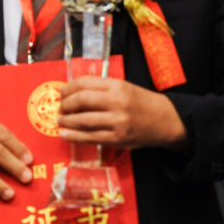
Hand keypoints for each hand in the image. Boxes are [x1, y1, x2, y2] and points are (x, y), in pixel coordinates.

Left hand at [57, 76, 187, 148]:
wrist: (164, 120)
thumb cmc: (140, 101)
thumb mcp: (122, 87)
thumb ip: (100, 87)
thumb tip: (70, 91)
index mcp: (117, 85)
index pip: (84, 83)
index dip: (68, 88)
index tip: (61, 92)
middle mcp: (116, 102)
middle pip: (81, 101)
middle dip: (65, 104)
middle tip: (60, 107)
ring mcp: (116, 122)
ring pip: (83, 121)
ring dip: (66, 121)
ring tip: (60, 120)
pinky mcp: (116, 139)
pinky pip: (90, 138)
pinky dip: (73, 136)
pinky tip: (64, 134)